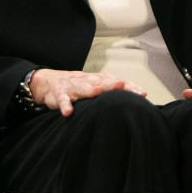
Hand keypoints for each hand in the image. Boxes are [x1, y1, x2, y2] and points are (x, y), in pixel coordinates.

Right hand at [29, 69, 147, 116]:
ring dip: (91, 90)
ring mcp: (74, 87)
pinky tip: (68, 112)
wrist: (48, 81)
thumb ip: (112, 91)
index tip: (143, 94)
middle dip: (113, 84)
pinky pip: (63, 100)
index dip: (129, 87)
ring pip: (84, 88)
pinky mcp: (60, 94)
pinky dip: (65, 105)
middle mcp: (88, 81)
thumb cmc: (78, 85)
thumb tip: (137, 99)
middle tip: (124, 86)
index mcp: (98, 79)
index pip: (117, 81)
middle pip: (102, 82)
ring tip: (98, 93)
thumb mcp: (96, 86)